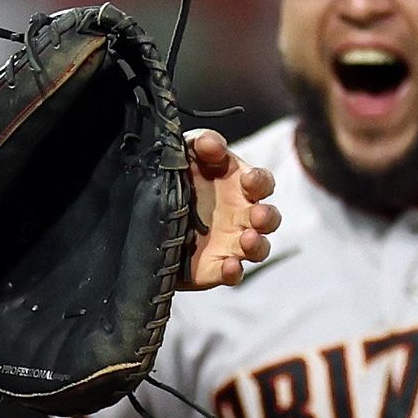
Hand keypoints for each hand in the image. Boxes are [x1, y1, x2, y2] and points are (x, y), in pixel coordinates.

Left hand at [183, 129, 277, 287]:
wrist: (148, 214)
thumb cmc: (181, 177)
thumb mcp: (186, 154)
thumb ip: (202, 143)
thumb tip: (212, 143)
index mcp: (239, 186)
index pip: (261, 183)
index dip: (260, 181)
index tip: (248, 179)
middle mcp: (242, 216)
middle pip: (268, 218)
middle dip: (267, 217)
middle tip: (256, 215)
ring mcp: (232, 243)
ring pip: (258, 248)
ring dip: (257, 245)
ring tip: (247, 240)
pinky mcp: (216, 267)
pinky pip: (233, 274)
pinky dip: (234, 272)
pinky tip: (229, 266)